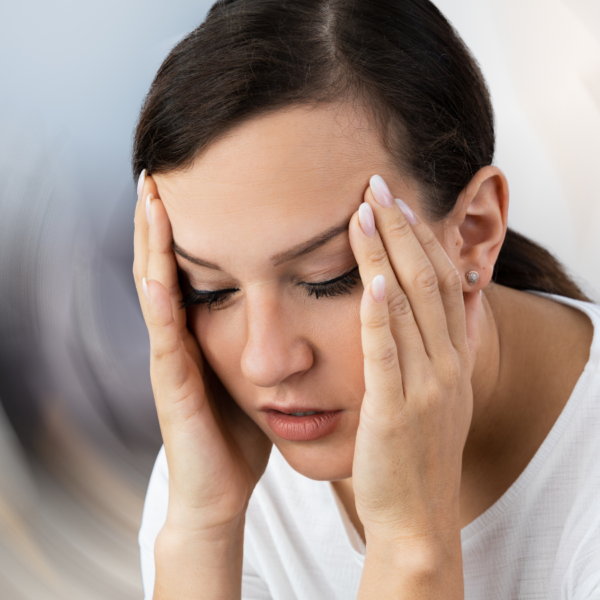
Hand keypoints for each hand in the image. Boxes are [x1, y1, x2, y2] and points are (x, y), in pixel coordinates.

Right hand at [133, 176, 271, 535]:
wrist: (219, 490)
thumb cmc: (237, 432)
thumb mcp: (251, 375)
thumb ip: (260, 343)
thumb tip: (297, 307)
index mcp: (201, 333)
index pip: (190, 268)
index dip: (186, 227)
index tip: (192, 182)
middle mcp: (179, 338)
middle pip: (165, 266)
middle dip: (160, 220)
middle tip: (159, 171)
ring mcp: (170, 359)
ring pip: (155, 290)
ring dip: (150, 244)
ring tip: (150, 198)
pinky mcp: (172, 385)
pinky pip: (164, 335)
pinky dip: (159, 299)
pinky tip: (157, 269)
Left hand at [348, 179, 480, 591]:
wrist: (417, 516)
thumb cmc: (416, 451)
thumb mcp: (436, 393)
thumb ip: (434, 347)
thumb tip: (430, 301)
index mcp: (453, 357)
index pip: (442, 281)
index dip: (421, 237)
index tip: (397, 202)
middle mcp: (447, 364)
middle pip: (428, 280)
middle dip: (401, 230)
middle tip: (377, 186)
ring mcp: (425, 387)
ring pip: (409, 306)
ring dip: (386, 255)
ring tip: (364, 212)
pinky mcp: (395, 411)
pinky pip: (388, 354)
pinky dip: (381, 315)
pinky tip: (371, 281)